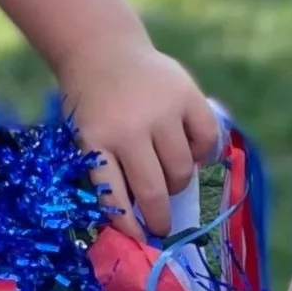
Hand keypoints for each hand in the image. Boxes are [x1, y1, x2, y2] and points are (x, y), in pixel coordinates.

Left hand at [60, 41, 219, 238]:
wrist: (102, 51)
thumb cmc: (92, 105)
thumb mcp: (85, 136)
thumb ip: (107, 170)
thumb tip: (136, 219)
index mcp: (96, 141)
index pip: (115, 197)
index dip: (130, 225)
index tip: (140, 240)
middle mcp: (130, 127)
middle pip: (153, 189)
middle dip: (159, 217)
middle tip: (161, 225)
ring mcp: (162, 110)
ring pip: (182, 169)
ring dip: (177, 183)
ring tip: (170, 178)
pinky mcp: (187, 95)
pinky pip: (206, 139)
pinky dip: (201, 152)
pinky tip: (189, 151)